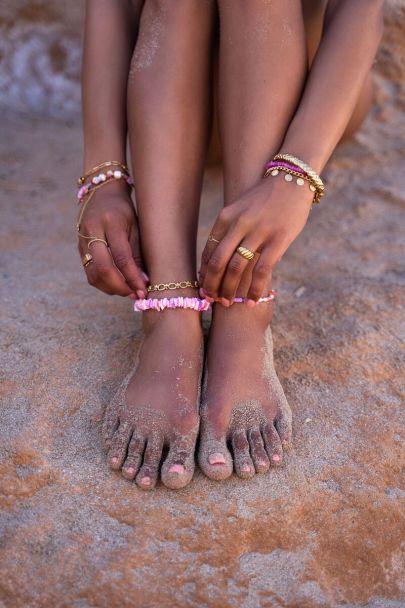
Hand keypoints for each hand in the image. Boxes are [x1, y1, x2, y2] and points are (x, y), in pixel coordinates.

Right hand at [77, 181, 146, 296]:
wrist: (100, 192)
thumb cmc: (124, 210)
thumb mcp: (135, 226)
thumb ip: (137, 253)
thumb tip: (143, 282)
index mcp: (111, 222)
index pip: (121, 257)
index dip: (133, 278)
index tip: (143, 292)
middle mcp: (92, 232)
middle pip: (103, 269)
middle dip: (120, 287)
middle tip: (134, 295)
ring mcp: (82, 241)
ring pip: (93, 275)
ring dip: (111, 288)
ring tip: (128, 291)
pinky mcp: (79, 249)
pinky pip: (89, 273)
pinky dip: (103, 283)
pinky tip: (117, 285)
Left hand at [199, 177, 312, 303]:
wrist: (293, 180)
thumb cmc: (266, 199)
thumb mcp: (241, 209)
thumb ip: (230, 231)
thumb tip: (221, 262)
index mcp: (226, 217)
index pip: (209, 251)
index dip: (204, 273)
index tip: (204, 287)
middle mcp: (239, 224)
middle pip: (217, 262)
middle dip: (212, 285)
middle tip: (211, 300)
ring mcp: (258, 232)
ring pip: (236, 269)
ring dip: (230, 290)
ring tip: (229, 303)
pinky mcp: (277, 241)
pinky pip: (261, 271)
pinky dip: (254, 289)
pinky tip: (252, 300)